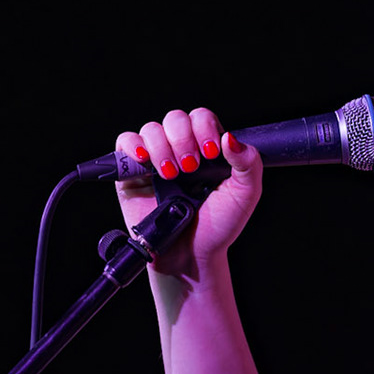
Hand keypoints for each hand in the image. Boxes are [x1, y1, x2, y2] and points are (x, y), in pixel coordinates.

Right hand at [112, 107, 262, 277]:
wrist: (191, 255)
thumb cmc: (219, 226)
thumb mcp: (245, 195)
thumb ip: (248, 162)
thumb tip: (230, 137)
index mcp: (208, 147)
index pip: (202, 118)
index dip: (204, 128)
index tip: (210, 152)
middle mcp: (180, 149)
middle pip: (175, 118)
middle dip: (183, 139)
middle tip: (190, 167)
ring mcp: (155, 159)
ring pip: (151, 129)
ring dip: (161, 147)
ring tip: (170, 175)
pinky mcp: (131, 172)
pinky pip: (125, 143)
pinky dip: (132, 146)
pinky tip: (144, 161)